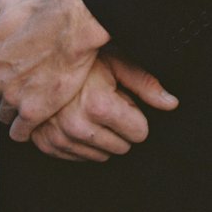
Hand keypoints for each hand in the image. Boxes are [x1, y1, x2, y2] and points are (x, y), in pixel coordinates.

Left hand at [0, 0, 109, 140]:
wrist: (72, 25)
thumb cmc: (41, 11)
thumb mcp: (6, 4)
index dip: (8, 68)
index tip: (23, 62)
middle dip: (13, 88)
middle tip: (35, 78)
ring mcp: (12, 98)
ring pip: (8, 115)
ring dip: (19, 109)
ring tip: (39, 97)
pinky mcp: (32, 112)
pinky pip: (20, 133)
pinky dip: (27, 128)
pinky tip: (39, 118)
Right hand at [30, 49, 178, 162]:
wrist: (40, 54)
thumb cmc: (84, 55)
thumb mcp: (117, 60)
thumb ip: (145, 83)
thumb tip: (171, 103)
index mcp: (98, 105)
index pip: (139, 133)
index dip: (135, 114)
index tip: (122, 98)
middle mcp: (76, 125)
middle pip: (122, 147)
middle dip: (119, 127)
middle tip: (105, 100)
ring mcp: (58, 137)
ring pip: (101, 156)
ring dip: (101, 136)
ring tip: (89, 106)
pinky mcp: (46, 143)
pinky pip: (79, 158)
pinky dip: (82, 142)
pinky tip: (76, 116)